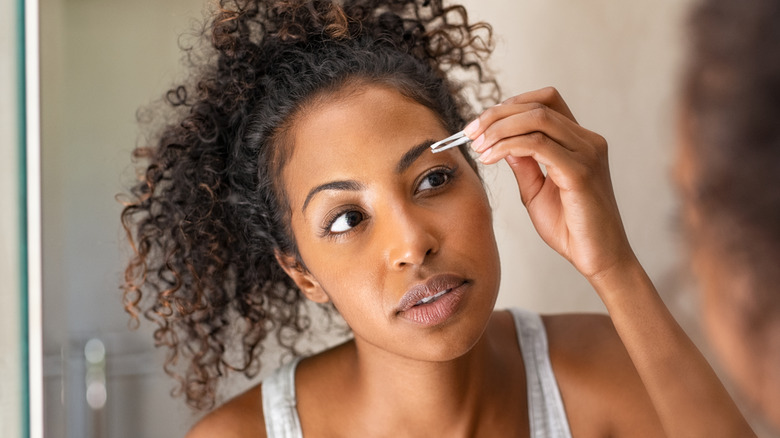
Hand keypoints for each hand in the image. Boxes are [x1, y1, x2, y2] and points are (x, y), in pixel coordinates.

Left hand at [465, 87, 634, 281]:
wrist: (597, 259)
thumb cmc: (571, 229)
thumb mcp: (536, 191)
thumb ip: (524, 164)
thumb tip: (503, 142)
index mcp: (579, 142)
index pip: (545, 101)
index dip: (510, 105)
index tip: (480, 125)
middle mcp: (587, 141)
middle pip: (538, 104)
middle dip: (497, 114)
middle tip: (470, 132)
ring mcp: (587, 153)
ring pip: (537, 118)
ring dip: (500, 127)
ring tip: (478, 146)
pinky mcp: (580, 171)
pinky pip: (538, 144)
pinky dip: (508, 145)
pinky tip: (490, 157)